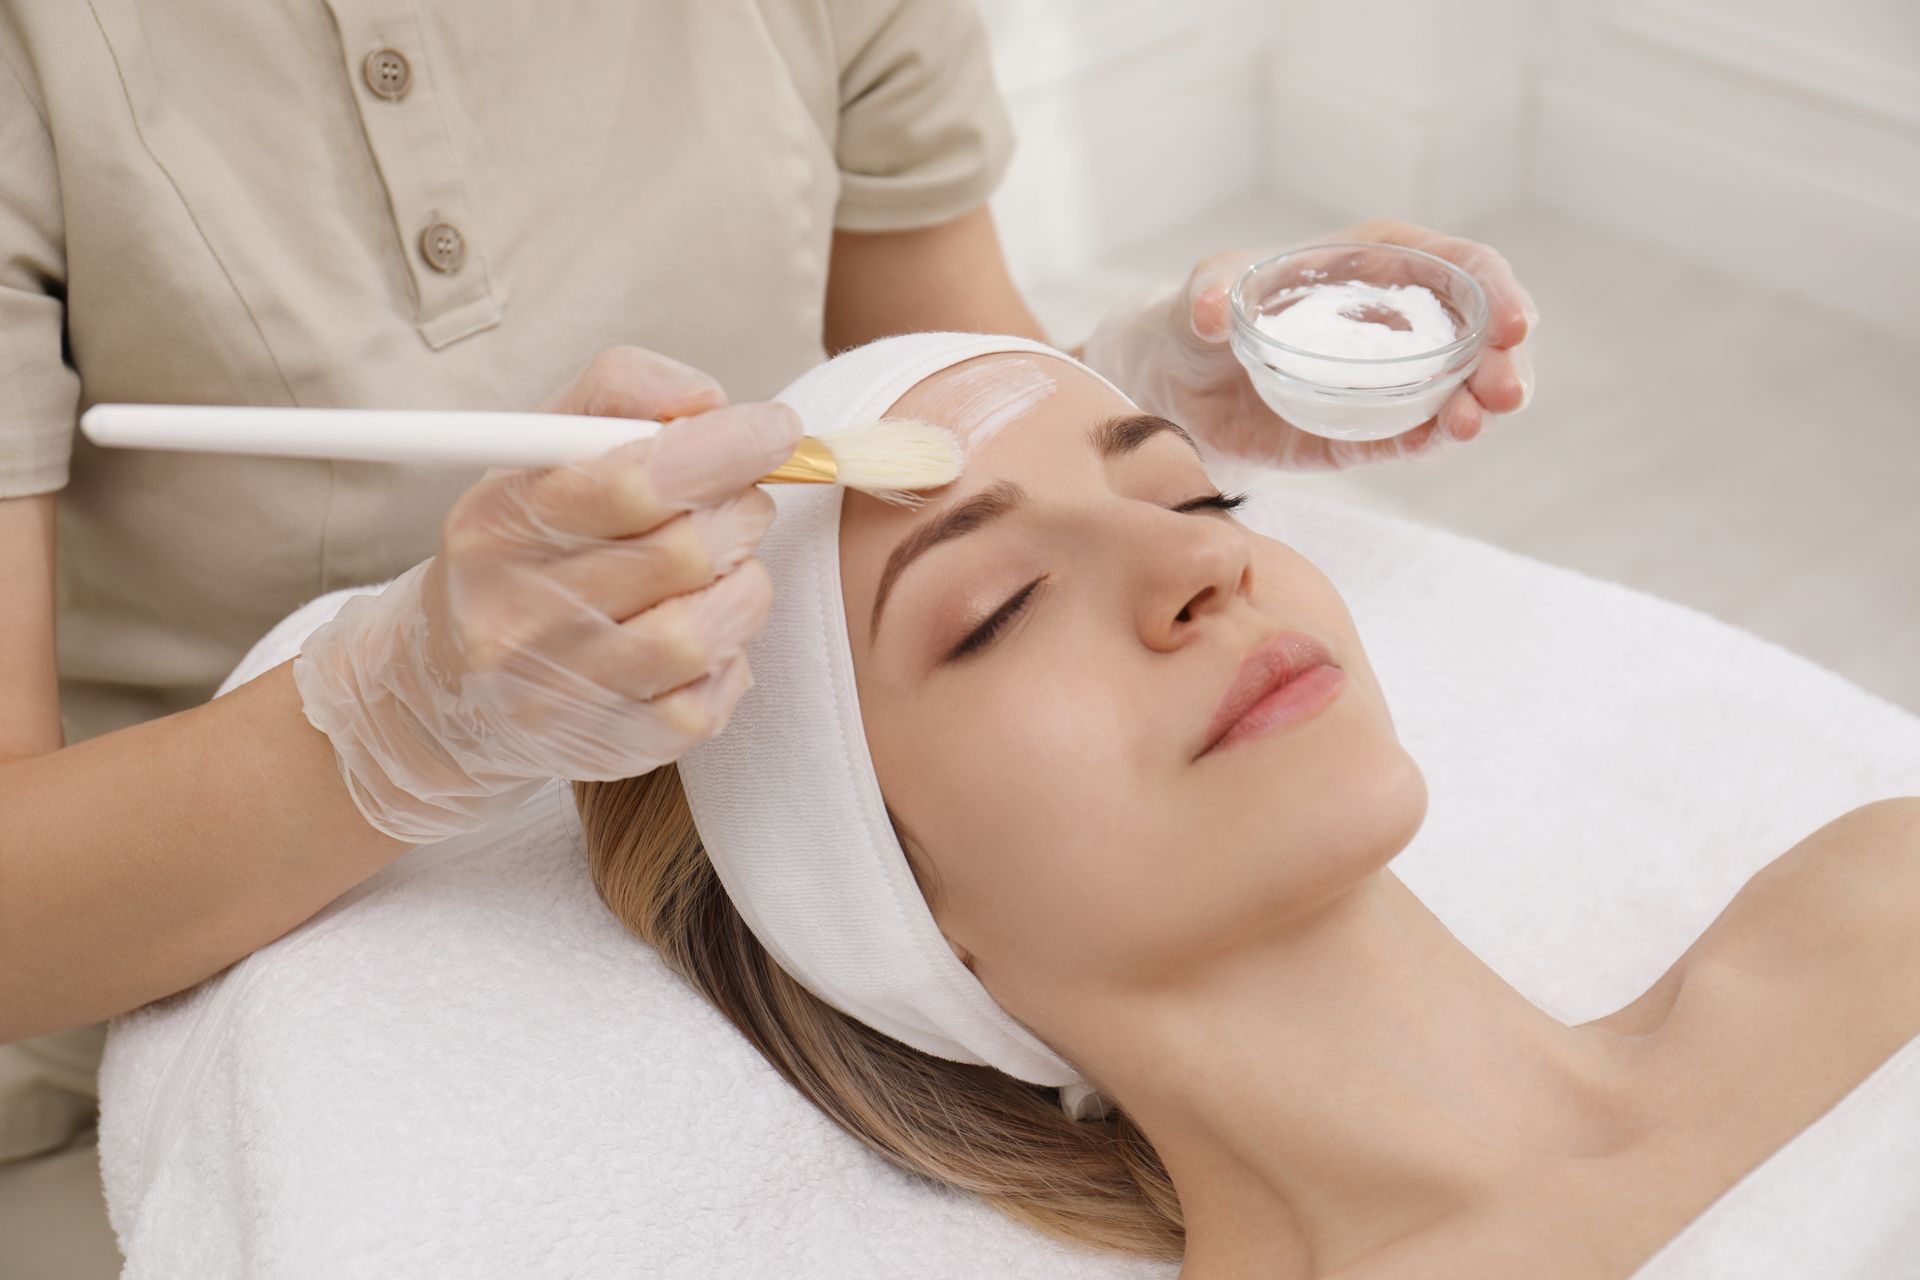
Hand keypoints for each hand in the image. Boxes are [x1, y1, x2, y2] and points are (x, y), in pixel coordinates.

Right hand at [292, 347, 804, 842]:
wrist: (448, 691)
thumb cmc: (520, 551)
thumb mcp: (538, 454)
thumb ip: (617, 395)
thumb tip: (710, 401)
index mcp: (501, 525)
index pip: (631, 481)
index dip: (723, 449)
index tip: (776, 430)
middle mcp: (522, 613)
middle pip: (685, 552)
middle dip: (740, 512)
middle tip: (739, 503)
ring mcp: (567, 689)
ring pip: (708, 628)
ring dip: (744, 585)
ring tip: (723, 568)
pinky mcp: (616, 746)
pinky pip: (714, 694)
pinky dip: (731, 654)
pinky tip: (703, 631)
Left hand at [1079, 217, 1538, 470]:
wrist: (1170, 387)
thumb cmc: (1192, 319)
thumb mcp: (1198, 296)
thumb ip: (1207, 295)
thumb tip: (1211, 311)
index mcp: (1372, 263)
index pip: (1456, 266)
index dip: (1496, 290)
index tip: (1513, 324)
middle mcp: (1392, 319)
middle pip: (1475, 331)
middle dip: (1503, 359)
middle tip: (1505, 394)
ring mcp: (1385, 379)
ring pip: (1458, 387)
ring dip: (1478, 404)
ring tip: (1473, 422)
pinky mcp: (1363, 432)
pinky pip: (1411, 435)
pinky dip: (1432, 438)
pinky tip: (1442, 438)